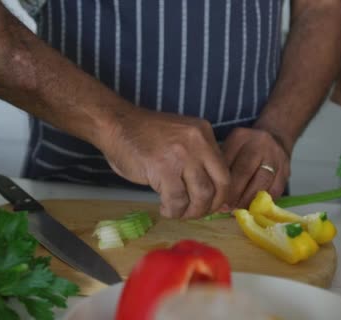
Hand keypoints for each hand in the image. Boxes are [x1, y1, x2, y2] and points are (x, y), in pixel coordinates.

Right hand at [100, 108, 230, 218]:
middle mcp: (198, 141)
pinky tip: (165, 209)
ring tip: (178, 212)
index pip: (224, 170)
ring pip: (201, 195)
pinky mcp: (163, 168)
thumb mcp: (180, 139)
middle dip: (210, 206)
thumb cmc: (144, 136)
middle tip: (195, 213)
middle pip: (220, 184)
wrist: (115, 125)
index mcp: (204, 133)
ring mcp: (181, 154)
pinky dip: (173, 211)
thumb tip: (212, 194)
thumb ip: (196, 159)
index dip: (221, 194)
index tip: (212, 206)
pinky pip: (177, 200)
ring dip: (191, 211)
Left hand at [222, 127, 289, 208]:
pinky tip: (252, 209)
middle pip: (245, 170)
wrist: (275, 139)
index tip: (216, 197)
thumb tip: (214, 193)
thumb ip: (223, 165)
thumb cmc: (245, 148)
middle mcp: (259, 143)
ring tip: (238, 210)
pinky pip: (275, 189)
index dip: (221, 182)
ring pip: (261, 182)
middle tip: (225, 207)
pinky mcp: (286, 170)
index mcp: (240, 137)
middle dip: (234, 193)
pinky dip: (263, 202)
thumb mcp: (230, 147)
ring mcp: (275, 156)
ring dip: (248, 200)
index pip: (228, 160)